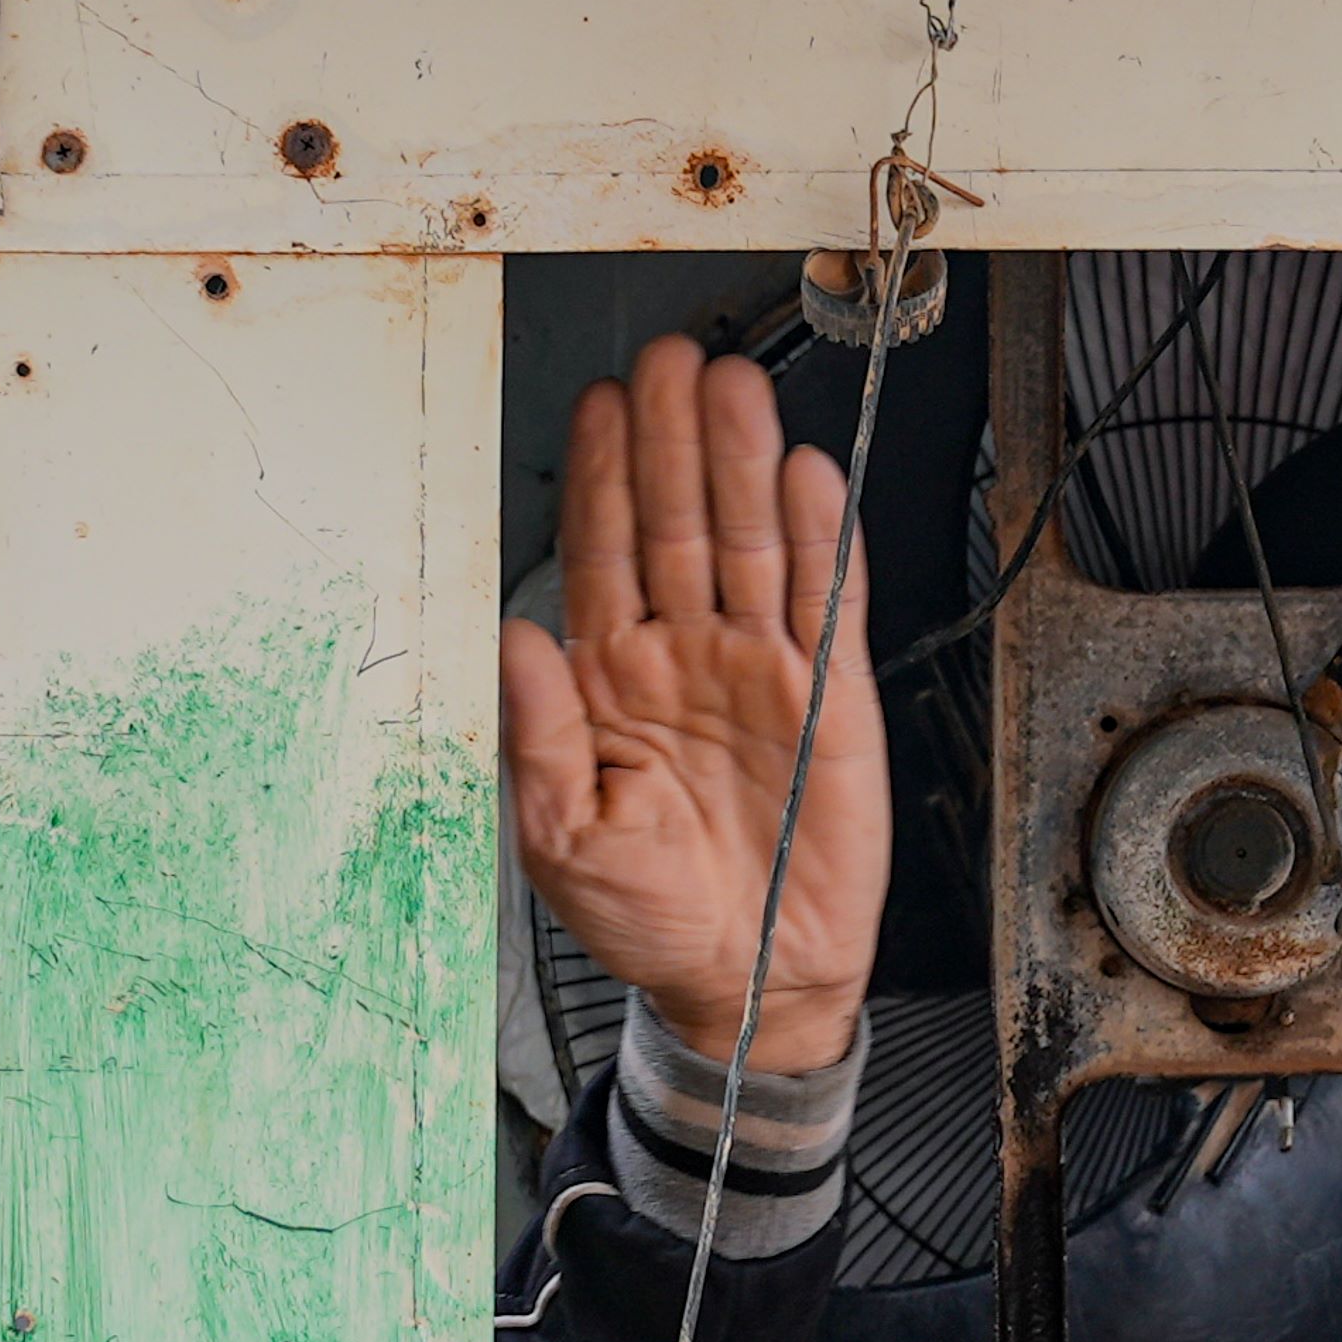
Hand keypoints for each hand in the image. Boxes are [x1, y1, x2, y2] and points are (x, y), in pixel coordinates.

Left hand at [502, 337, 887, 1075]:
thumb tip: (512, 639)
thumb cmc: (649, 918)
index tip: (599, 403)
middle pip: (677, 521)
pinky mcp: (828, 694)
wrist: (747, 982)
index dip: (600, 474)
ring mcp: (757, 668)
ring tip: (735, 388)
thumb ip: (535, 738)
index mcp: (610, 680)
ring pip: (750, 540)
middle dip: (670, 439)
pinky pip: (826, 599)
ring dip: (743, 463)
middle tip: (671, 359)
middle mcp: (682, 655)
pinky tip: (808, 476)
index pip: (603, 550)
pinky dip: (822, 538)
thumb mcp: (559, 841)